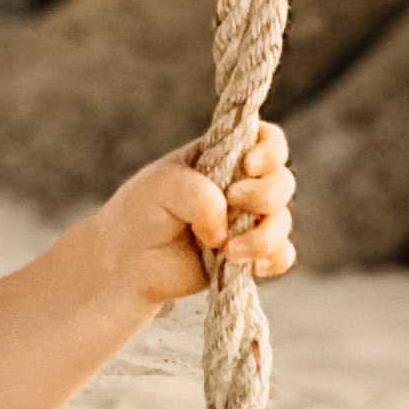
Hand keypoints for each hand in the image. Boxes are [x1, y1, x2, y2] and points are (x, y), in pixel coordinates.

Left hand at [104, 123, 297, 307]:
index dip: (270, 151)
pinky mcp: (247, 254)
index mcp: (224, 156)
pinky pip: (281, 255)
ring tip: (229, 252)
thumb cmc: (141, 212)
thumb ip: (200, 197)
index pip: (268, 141)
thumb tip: (226, 229)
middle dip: (265, 195)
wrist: (126, 261)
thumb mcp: (163, 187)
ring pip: (282, 222)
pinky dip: (274, 259)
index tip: (248, 165)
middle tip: (232, 202)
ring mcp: (246, 221)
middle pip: (282, 182)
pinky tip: (253, 267)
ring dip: (263, 237)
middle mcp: (242, 186)